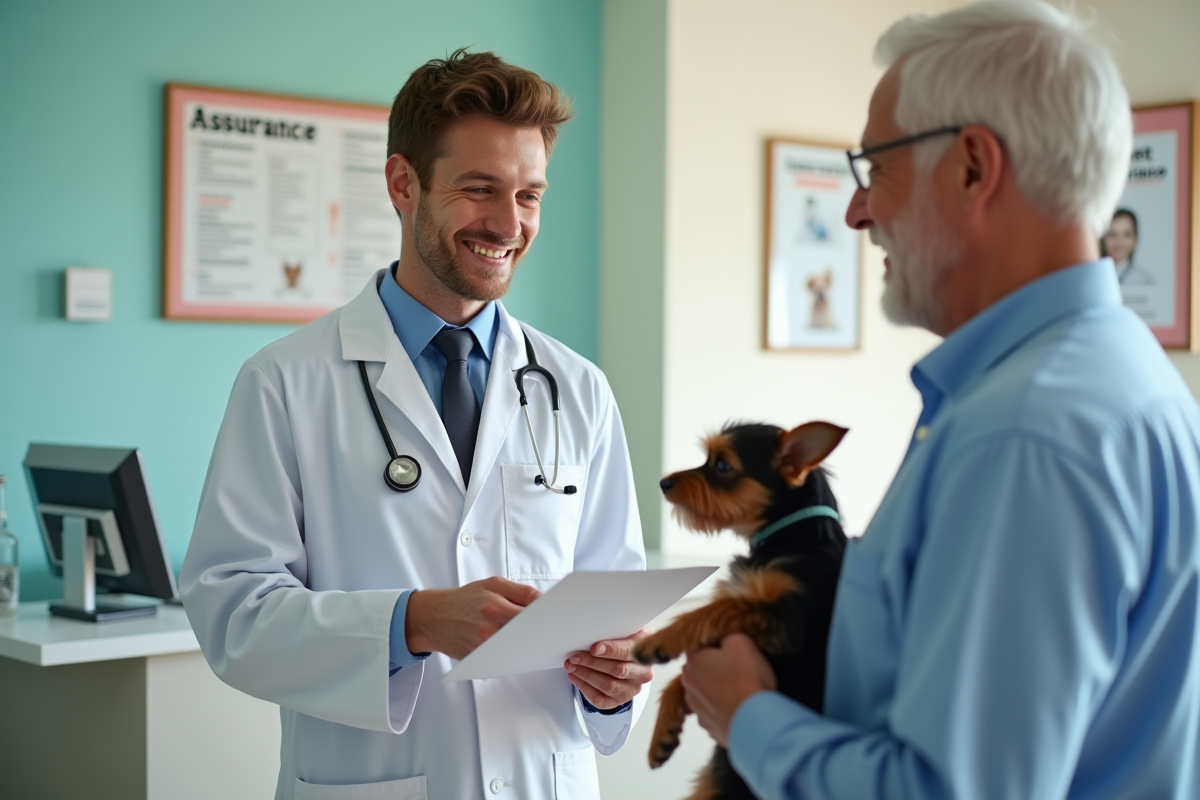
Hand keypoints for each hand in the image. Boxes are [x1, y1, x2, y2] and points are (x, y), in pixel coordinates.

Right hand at [406, 576, 540, 659]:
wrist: (433, 617)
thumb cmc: (464, 599)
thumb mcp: (492, 584)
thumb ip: (520, 591)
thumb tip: (542, 600)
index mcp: (495, 607)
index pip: (532, 615)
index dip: (546, 616)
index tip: (555, 616)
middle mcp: (489, 630)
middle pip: (527, 635)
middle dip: (539, 631)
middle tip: (548, 628)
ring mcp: (484, 648)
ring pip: (518, 649)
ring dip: (528, 643)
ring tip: (533, 636)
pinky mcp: (479, 660)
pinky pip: (504, 658)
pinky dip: (512, 652)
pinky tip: (516, 645)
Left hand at [565, 629, 653, 710]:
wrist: (629, 661)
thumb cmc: (624, 644)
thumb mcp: (626, 632)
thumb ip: (615, 631)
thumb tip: (594, 631)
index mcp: (644, 652)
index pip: (628, 652)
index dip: (611, 650)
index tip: (594, 648)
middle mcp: (641, 674)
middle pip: (617, 670)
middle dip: (592, 662)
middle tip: (575, 656)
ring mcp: (631, 689)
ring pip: (608, 686)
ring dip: (586, 675)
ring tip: (572, 666)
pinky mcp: (619, 701)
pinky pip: (601, 700)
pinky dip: (585, 688)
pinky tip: (575, 677)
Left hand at [681, 633, 775, 746]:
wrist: (756, 724)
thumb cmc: (747, 679)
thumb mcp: (741, 642)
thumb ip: (728, 636)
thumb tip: (724, 641)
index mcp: (692, 662)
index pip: (699, 645)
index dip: (717, 645)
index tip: (734, 650)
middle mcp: (688, 686)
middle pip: (701, 669)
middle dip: (716, 668)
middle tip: (739, 669)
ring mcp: (697, 710)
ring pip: (705, 693)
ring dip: (718, 690)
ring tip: (740, 692)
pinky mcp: (709, 728)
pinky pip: (714, 713)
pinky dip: (723, 710)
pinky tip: (738, 709)